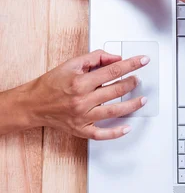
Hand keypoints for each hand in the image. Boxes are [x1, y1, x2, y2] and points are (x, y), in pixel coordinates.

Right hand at [24, 50, 149, 139]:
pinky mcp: (81, 129)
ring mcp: (82, 116)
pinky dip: (116, 133)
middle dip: (132, 83)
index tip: (142, 61)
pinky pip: (101, 134)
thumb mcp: (71, 64)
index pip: (112, 71)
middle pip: (115, 90)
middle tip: (139, 79)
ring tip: (142, 99)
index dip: (131, 64)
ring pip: (113, 111)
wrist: (33, 104)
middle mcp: (82, 99)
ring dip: (131, 105)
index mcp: (80, 82)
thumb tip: (116, 58)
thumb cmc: (51, 84)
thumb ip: (95, 58)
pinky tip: (127, 128)